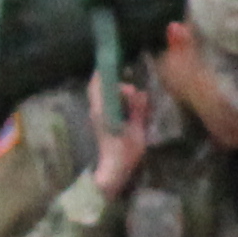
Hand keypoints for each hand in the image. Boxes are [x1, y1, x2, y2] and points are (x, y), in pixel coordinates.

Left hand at [84, 72, 150, 197]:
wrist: (113, 173)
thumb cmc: (124, 152)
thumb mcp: (136, 130)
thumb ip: (138, 109)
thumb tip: (140, 93)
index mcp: (102, 111)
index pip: (97, 85)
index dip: (103, 72)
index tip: (114, 62)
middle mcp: (97, 112)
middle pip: (101, 89)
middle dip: (116, 83)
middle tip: (132, 87)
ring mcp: (99, 118)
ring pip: (105, 98)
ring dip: (118, 94)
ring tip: (136, 99)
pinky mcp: (103, 124)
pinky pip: (109, 106)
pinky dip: (119, 102)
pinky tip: (133, 108)